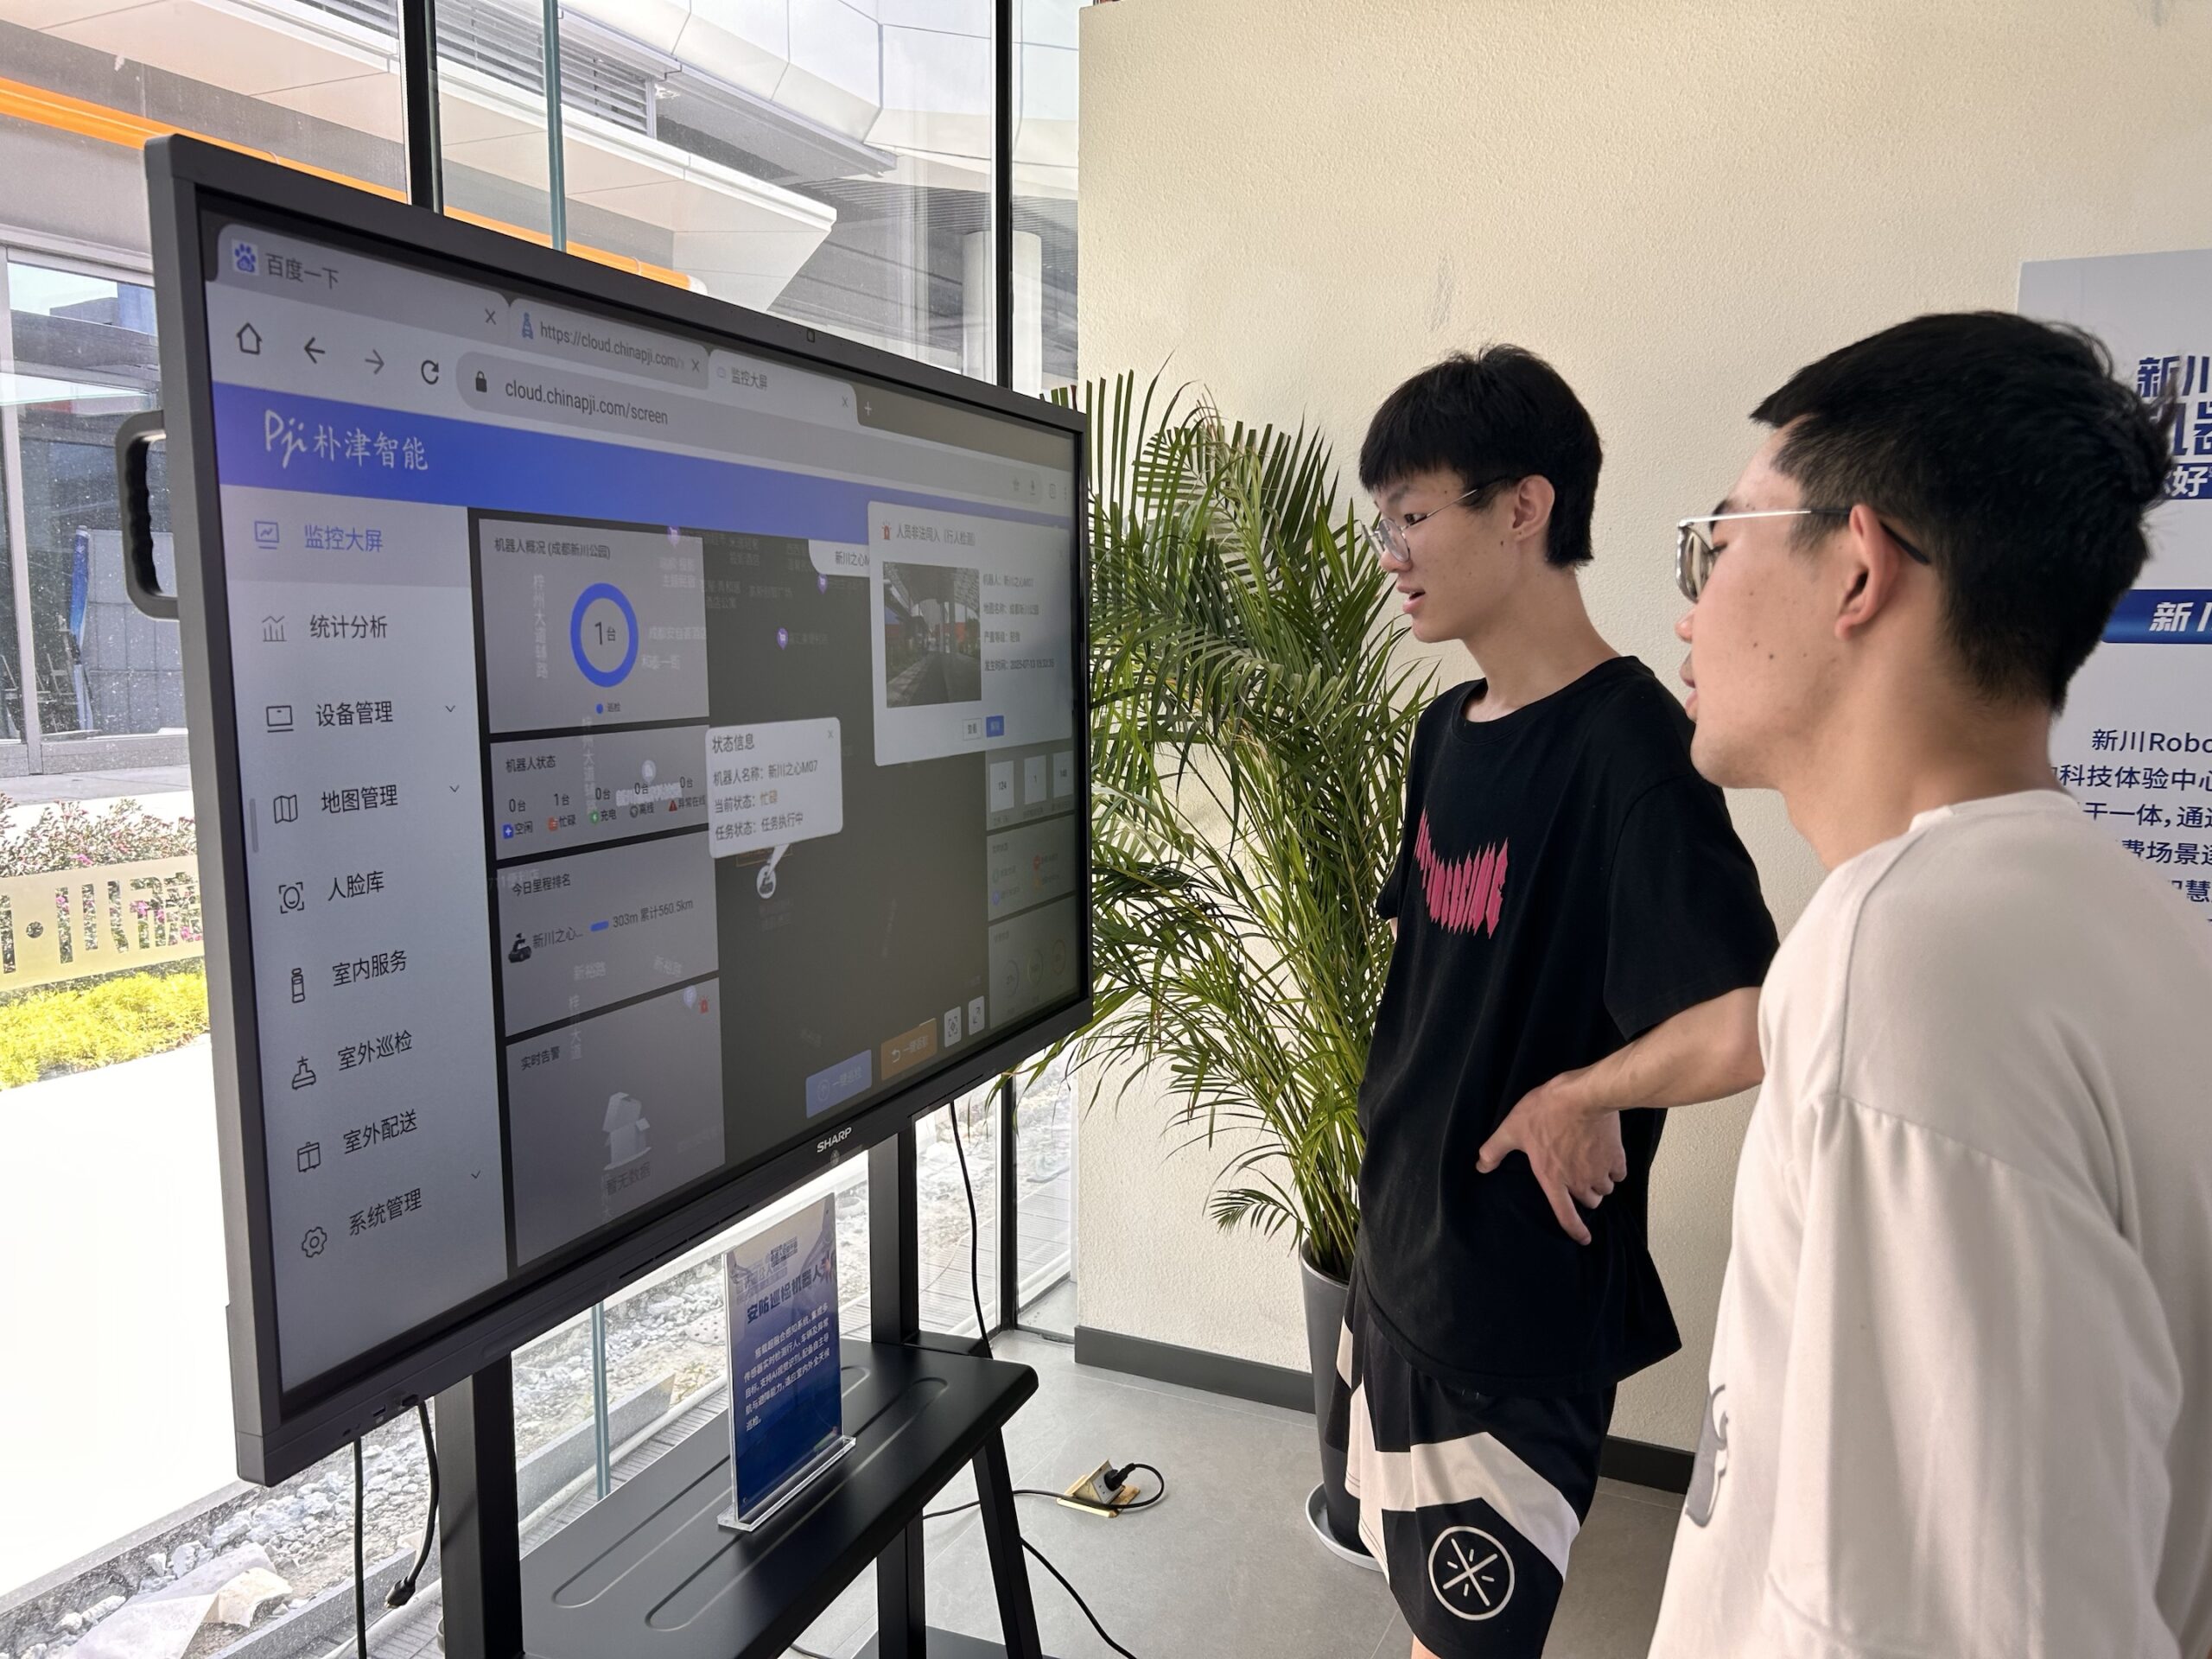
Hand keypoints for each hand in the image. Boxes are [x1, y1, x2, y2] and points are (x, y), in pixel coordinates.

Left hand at [1477, 1070, 1627, 1245]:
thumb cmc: (1546, 1112)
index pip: (1565, 1215)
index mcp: (1553, 1179)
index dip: (1575, 1231)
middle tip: (1577, 1178)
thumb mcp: (1512, 1128)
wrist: (1583, 1095)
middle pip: (1589, 1201)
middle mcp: (1579, 1181)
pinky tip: (1606, 1156)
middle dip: (1585, 1195)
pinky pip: (1620, 1174)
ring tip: (1591, 1165)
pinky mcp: (1617, 1157)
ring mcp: (1600, 1171)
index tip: (1584, 1239)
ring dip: (1600, 1182)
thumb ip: (1495, 1150)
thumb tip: (1480, 1166)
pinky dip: (1614, 1169)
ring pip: (1605, 1189)